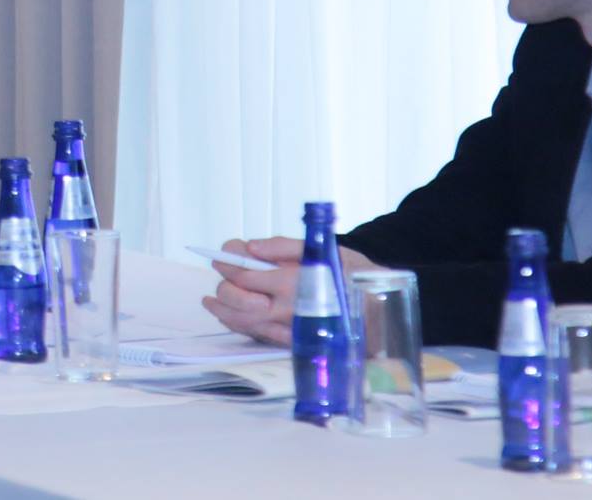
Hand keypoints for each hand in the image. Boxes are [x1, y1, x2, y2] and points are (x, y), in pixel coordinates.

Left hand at [200, 236, 378, 343]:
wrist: (381, 310)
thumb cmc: (349, 273)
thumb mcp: (322, 249)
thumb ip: (282, 246)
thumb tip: (249, 248)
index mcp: (295, 282)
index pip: (247, 276)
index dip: (229, 265)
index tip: (220, 256)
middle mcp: (289, 310)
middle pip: (241, 303)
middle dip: (225, 290)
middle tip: (220, 278)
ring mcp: (290, 331)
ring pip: (246, 325)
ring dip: (224, 313)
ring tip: (211, 302)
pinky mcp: (294, 344)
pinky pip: (260, 337)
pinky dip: (241, 326)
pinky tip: (230, 317)